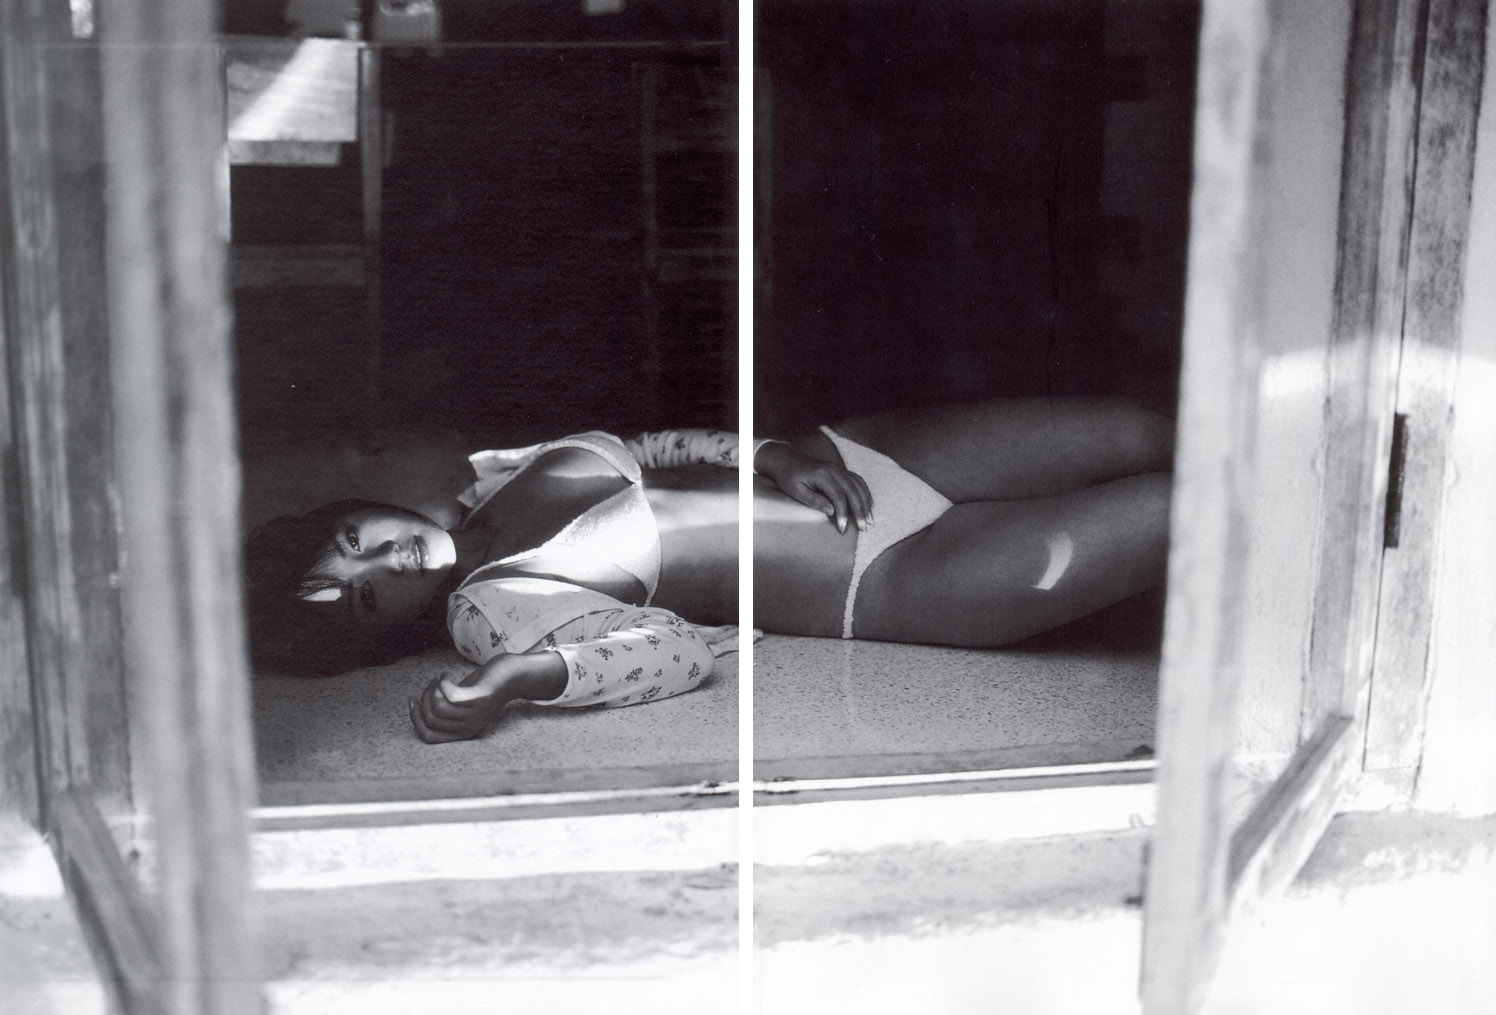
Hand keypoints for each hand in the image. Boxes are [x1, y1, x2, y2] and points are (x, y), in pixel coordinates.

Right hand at [408, 661, 502, 743]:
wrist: (515, 675)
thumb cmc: (484, 686)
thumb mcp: (461, 702)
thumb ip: (443, 708)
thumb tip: (417, 706)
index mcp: (463, 732)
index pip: (428, 737)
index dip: (415, 720)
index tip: (413, 701)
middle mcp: (470, 727)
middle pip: (430, 719)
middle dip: (424, 698)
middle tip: (433, 684)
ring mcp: (476, 713)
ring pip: (438, 707)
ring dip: (432, 689)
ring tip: (439, 679)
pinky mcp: (481, 698)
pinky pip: (450, 695)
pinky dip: (442, 682)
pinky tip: (445, 674)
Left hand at [755, 441, 873, 532]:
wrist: (786, 460)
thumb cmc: (788, 478)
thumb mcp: (796, 491)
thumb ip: (814, 500)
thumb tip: (832, 511)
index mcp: (822, 475)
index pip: (838, 496)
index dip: (843, 513)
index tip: (843, 529)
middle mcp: (834, 470)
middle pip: (853, 491)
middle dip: (860, 511)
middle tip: (864, 528)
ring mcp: (839, 469)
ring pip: (859, 486)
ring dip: (866, 503)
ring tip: (870, 520)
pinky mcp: (840, 471)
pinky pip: (858, 481)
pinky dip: (865, 493)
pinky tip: (869, 505)